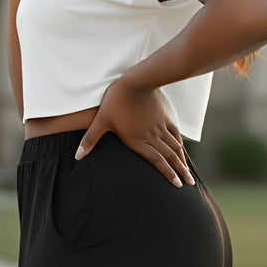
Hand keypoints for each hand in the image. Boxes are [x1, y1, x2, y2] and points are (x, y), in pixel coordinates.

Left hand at [75, 78, 194, 186]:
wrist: (135, 81)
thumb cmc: (115, 101)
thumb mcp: (101, 121)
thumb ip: (90, 140)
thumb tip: (77, 156)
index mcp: (139, 141)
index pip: (158, 162)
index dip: (168, 174)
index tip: (176, 185)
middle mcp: (153, 136)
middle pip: (170, 157)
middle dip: (180, 172)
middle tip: (189, 185)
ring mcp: (160, 127)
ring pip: (175, 147)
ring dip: (182, 161)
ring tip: (189, 173)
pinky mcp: (164, 117)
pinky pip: (175, 134)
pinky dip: (180, 144)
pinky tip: (182, 150)